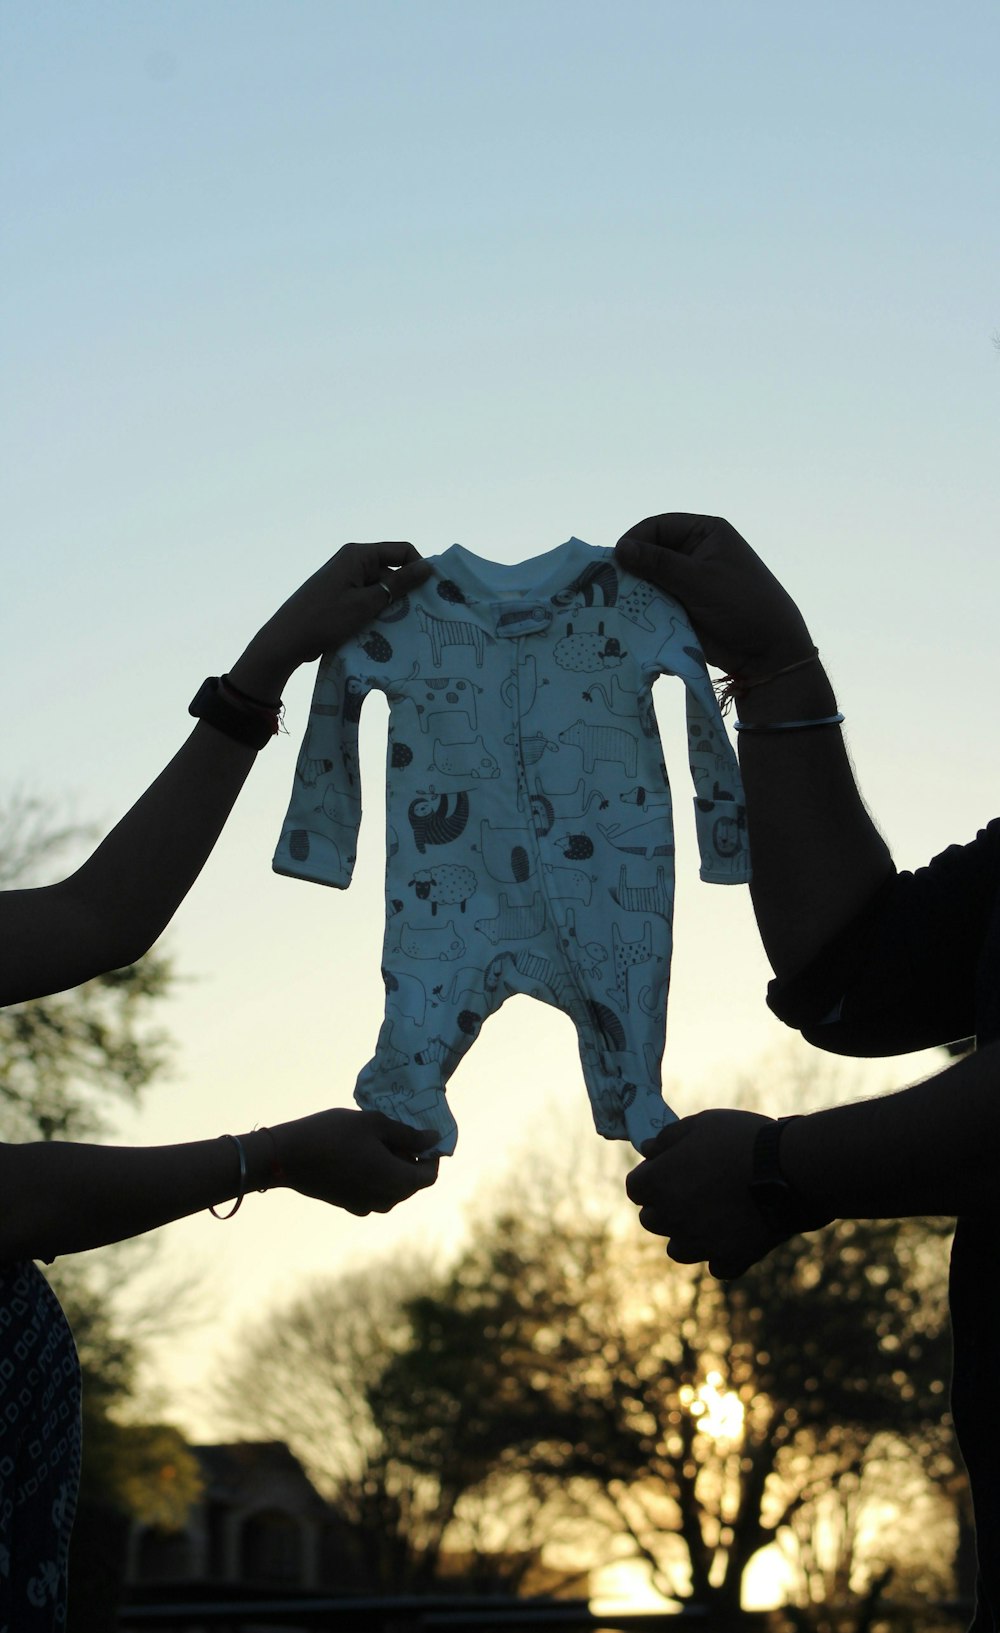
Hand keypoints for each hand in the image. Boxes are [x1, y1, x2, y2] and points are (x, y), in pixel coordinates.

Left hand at [231, 541, 432, 701]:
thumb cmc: (325, 619)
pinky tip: (382, 630)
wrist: (286, 640)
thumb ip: (399, 585)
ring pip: (381, 587)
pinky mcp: (341, 595)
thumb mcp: (367, 603)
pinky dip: (377, 611)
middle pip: (392, 570)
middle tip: (417, 617)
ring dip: (391, 605)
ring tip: (400, 627)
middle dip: (405, 591)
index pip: (402, 551)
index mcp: (358, 554)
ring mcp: (345, 578)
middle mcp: (352, 561)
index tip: (428, 594)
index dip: (418, 569)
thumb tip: (428, 567)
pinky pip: (367, 598)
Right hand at [273, 1108, 440, 1215]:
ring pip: (392, 1188)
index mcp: (397, 1181)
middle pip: (411, 1183)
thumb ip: (408, 1134)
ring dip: (391, 1167)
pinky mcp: (349, 1206)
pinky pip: (374, 1192)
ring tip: (374, 1140)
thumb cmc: (334, 1134)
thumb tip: (433, 1138)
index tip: (420, 1134)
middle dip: (409, 1159)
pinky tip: (358, 1154)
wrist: (287, 1156)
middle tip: (393, 1132)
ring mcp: (366, 1206)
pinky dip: (375, 1175)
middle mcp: (385, 1200)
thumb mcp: (375, 1124)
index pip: (429, 1175)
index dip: (431, 1154)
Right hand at [614, 514, 811, 677]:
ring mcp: (686, 580)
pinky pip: (653, 601)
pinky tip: (626, 615)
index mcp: (705, 533)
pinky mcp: (681, 605)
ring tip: (614, 601)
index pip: (659, 526)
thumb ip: (659, 564)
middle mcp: (693, 552)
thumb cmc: (741, 604)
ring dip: (634, 590)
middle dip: (632, 567)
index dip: (636, 540)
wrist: (766, 650)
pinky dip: (640, 607)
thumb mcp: (700, 580)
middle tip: (608, 583)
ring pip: (648, 578)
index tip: (616, 559)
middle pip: (650, 552)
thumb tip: (620, 548)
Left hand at [625, 1109, 783, 1278]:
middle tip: (692, 1188)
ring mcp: (700, 1243)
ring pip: (678, 1249)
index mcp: (659, 1183)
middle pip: (652, 1220)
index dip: (650, 1177)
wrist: (790, 1168)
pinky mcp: (730, 1259)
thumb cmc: (742, 1139)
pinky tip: (736, 1235)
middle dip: (665, 1205)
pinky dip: (722, 1255)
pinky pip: (716, 1266)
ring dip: (687, 1234)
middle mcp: (672, 1218)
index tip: (669, 1169)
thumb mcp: (702, 1123)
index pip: (636, 1189)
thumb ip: (668, 1138)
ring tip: (713, 1214)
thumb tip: (647, 1150)